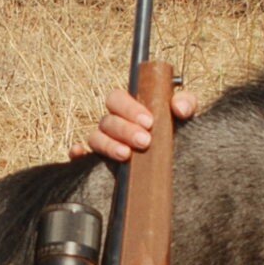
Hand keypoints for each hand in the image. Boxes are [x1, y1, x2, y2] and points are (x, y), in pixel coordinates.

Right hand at [73, 82, 201, 160]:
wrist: (179, 166)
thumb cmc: (177, 133)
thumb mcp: (185, 117)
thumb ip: (186, 103)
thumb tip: (179, 108)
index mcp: (129, 108)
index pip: (117, 98)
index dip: (129, 108)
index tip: (149, 122)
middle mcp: (113, 125)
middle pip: (107, 120)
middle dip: (125, 130)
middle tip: (145, 141)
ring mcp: (105, 144)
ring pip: (95, 138)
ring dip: (109, 145)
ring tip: (126, 155)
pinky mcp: (99, 165)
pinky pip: (80, 157)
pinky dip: (78, 154)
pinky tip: (81, 155)